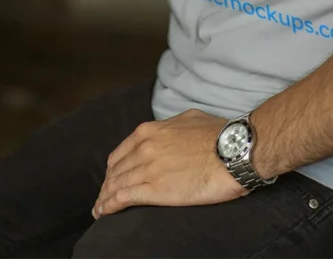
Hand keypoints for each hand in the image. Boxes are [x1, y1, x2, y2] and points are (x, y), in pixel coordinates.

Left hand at [92, 109, 244, 218]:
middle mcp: (144, 147)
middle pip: (116, 170)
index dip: (115, 168)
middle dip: (107, 185)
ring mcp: (147, 168)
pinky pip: (122, 198)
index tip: (113, 178)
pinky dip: (109, 206)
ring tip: (99, 209)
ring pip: (116, 185)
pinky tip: (104, 213)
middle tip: (104, 197)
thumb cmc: (218, 134)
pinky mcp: (154, 189)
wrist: (233, 150)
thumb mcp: (188, 119)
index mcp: (150, 131)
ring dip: (104, 198)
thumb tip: (169, 132)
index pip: (122, 152)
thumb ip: (171, 127)